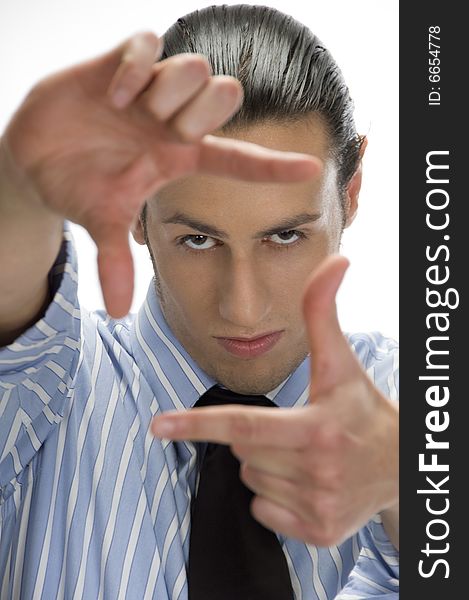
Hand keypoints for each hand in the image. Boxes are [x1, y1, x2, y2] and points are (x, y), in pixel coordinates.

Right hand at [0, 32, 319, 316]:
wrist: (38, 159)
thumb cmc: (82, 188)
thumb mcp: (103, 222)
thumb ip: (116, 263)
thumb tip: (119, 314)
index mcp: (181, 158)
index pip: (239, 160)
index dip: (275, 166)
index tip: (312, 170)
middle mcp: (172, 122)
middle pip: (225, 96)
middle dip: (207, 109)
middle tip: (171, 131)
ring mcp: (148, 92)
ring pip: (194, 68)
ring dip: (171, 90)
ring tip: (132, 112)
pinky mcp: (117, 65)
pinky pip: (144, 45)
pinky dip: (135, 66)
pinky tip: (116, 95)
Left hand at [152, 255, 398, 546]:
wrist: (399, 465)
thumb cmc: (362, 408)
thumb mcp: (341, 361)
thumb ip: (323, 311)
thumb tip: (335, 261)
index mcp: (316, 428)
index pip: (243, 424)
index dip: (196, 424)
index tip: (156, 425)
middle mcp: (317, 471)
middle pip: (241, 449)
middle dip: (253, 435)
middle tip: (294, 427)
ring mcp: (319, 506)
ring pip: (250, 478)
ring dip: (265, 463)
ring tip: (304, 454)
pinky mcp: (320, 533)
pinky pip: (262, 509)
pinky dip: (273, 494)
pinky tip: (305, 481)